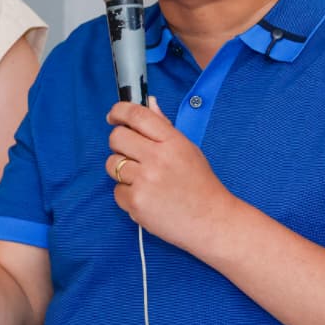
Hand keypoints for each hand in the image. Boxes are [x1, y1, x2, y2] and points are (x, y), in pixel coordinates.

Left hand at [105, 97, 237, 250]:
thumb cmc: (201, 185)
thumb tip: (149, 103)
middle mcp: (157, 158)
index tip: (113, 115)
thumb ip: (164, 127)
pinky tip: (147, 198)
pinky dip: (128, 195)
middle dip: (118, 143)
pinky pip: (117, 191)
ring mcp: (145, 181)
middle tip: (130, 152)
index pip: (137, 115)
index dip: (119, 111)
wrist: (211, 221)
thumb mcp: (188, 149)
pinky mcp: (136, 202)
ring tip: (143, 179)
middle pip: (116, 138)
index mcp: (172, 142)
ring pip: (112, 164)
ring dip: (122, 170)